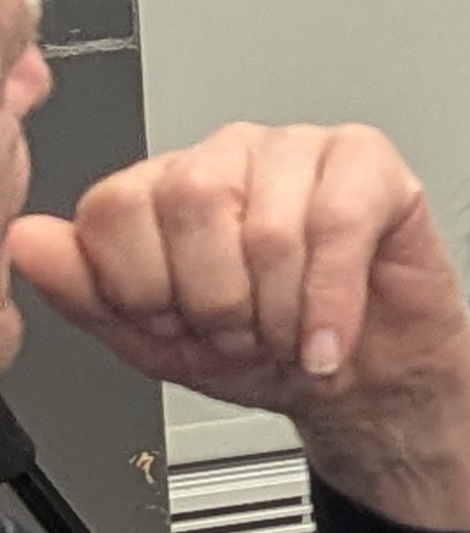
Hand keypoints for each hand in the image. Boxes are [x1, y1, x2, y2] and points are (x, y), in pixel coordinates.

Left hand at [5, 123, 469, 532]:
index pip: (114, 206)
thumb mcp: (156, 344)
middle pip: (190, 201)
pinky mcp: (371, 164)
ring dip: (280, 312)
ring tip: (290, 333)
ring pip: (267, 226)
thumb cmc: (267, 352)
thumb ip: (85, 294)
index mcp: (163, 188)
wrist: (364, 382)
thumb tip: (26, 241)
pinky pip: (339, 225)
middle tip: (240, 332)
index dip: (143, 288)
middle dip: (216, 301)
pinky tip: (327, 340)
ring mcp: (300, 150)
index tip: (173, 323)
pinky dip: (329, 303)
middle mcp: (228, 156)